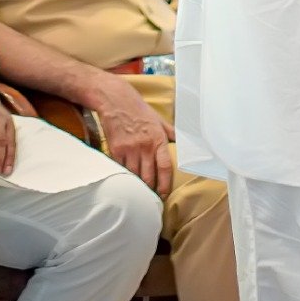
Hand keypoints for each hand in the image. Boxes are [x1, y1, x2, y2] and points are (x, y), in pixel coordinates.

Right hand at [91, 75, 174, 196]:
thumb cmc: (139, 110)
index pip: (164, 167)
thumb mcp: (159, 119)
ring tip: (139, 194)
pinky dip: (124, 178)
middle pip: (148, 177)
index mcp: (158, 139)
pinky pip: (121, 170)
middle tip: (151, 200)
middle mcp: (144, 146)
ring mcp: (129, 149)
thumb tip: (184, 141)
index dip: (165, 185)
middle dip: (150, 190)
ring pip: (134, 176)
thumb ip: (171, 132)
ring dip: (137, 187)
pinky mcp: (116, 150)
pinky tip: (126, 183)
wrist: (116, 101)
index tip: (163, 195)